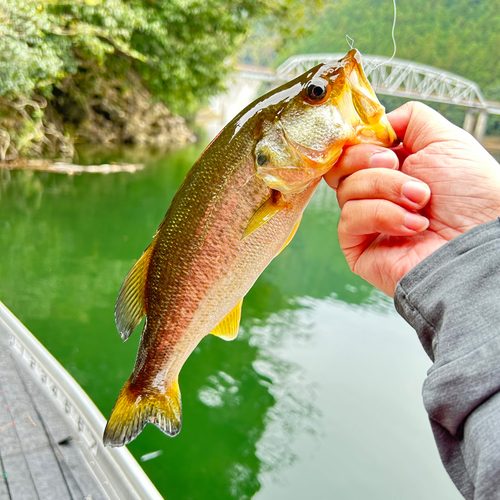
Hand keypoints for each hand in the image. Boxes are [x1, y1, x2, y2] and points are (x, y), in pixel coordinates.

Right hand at [324, 101, 499, 295]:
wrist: (479, 241)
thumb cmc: (473, 196)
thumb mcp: (446, 140)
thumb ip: (410, 119)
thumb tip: (378, 124)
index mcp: (393, 169)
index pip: (353, 149)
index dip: (362, 142)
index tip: (385, 144)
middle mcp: (377, 194)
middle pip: (341, 166)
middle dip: (368, 160)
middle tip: (397, 164)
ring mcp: (367, 221)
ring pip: (346, 190)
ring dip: (386, 189)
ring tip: (420, 201)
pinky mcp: (358, 246)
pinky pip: (349, 218)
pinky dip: (382, 215)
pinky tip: (412, 225)